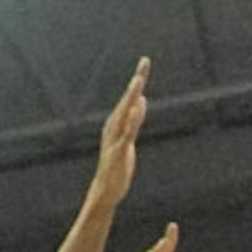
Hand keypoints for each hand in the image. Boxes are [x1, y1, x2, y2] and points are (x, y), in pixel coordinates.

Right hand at [87, 57, 151, 208]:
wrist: (106, 189)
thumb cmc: (117, 164)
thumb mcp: (129, 138)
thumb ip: (135, 119)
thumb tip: (141, 99)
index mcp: (116, 122)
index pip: (129, 98)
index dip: (138, 80)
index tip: (145, 61)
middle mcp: (114, 126)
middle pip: (127, 100)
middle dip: (136, 82)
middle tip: (144, 63)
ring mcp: (115, 138)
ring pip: (125, 113)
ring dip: (131, 96)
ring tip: (138, 80)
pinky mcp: (119, 152)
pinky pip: (126, 133)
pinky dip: (131, 120)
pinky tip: (136, 108)